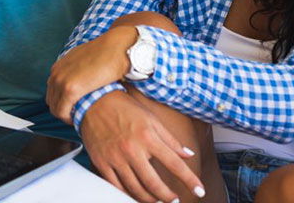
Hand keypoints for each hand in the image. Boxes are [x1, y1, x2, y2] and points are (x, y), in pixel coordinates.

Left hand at [47, 26, 136, 122]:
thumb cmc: (106, 53)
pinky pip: (62, 112)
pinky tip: (80, 118)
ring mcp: (61, 81)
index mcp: (59, 67)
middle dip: (63, 110)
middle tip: (78, 115)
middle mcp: (56, 74)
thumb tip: (84, 80)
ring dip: (66, 116)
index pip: (52, 91)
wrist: (116, 47)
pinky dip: (68, 119)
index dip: (62, 102)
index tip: (75, 108)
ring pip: (55, 109)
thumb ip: (78, 70)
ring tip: (80, 117)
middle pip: (51, 101)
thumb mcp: (85, 60)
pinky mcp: (70, 90)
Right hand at [81, 91, 202, 202]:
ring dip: (149, 199)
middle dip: (167, 197)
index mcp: (147, 137)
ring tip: (156, 200)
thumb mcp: (151, 119)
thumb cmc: (124, 107)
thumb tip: (188, 154)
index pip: (174, 164)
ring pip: (135, 189)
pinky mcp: (102, 162)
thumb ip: (170, 139)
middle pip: (154, 183)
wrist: (94, 101)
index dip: (189, 180)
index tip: (200, 190)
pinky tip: (135, 195)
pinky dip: (127, 195)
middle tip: (174, 200)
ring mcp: (115, 158)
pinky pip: (116, 186)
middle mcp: (132, 149)